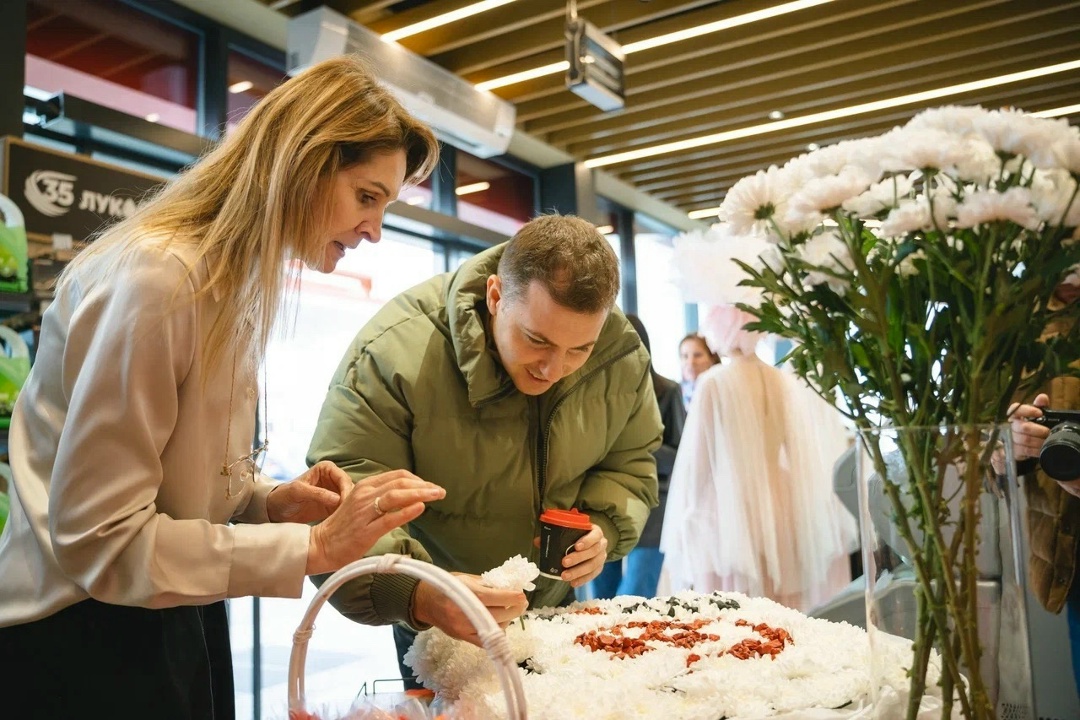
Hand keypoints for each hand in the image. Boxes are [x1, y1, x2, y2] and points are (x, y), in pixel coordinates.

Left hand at [268, 461, 352, 523]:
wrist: (276, 510)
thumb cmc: (284, 495)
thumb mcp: (298, 491)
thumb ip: (317, 493)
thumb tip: (338, 500)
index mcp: (326, 469)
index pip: (343, 478)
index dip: (347, 490)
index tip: (346, 503)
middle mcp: (333, 479)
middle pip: (350, 489)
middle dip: (351, 501)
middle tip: (350, 514)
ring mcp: (334, 493)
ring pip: (350, 500)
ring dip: (350, 509)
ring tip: (348, 520)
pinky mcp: (333, 506)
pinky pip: (344, 510)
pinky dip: (346, 516)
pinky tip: (344, 523)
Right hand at [306, 467, 445, 575]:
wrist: (320, 546)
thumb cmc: (344, 527)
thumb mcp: (362, 505)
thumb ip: (381, 497)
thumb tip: (407, 496)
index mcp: (365, 486)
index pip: (397, 476)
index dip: (418, 479)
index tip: (431, 486)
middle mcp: (364, 495)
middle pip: (400, 483)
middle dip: (424, 485)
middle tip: (441, 491)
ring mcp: (364, 512)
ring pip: (396, 496)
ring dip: (420, 494)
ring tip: (437, 495)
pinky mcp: (365, 531)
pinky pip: (389, 518)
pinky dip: (406, 511)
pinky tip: (420, 508)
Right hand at [412, 573, 527, 646]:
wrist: (424, 601)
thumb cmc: (447, 585)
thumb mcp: (467, 578)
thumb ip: (488, 584)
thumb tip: (510, 588)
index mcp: (468, 594)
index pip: (499, 598)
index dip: (514, 597)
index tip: (522, 595)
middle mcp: (467, 613)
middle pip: (501, 615)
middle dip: (515, 609)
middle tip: (521, 603)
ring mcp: (465, 629)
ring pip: (497, 629)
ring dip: (507, 620)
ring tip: (507, 611)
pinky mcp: (463, 639)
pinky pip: (487, 641)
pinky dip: (496, 632)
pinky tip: (498, 623)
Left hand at [558, 524, 607, 587]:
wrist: (591, 543)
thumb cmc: (578, 536)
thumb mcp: (570, 532)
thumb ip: (555, 535)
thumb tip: (537, 541)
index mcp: (596, 532)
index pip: (595, 535)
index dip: (587, 541)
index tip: (576, 546)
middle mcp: (602, 544)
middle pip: (593, 551)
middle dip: (578, 558)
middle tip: (564, 562)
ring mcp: (602, 557)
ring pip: (593, 565)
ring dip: (579, 571)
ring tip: (565, 576)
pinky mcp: (599, 568)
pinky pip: (593, 575)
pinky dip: (583, 580)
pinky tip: (573, 583)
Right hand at [1007, 393, 1050, 460]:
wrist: (1007, 448)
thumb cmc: (1022, 430)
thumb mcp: (1031, 417)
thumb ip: (1038, 406)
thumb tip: (1042, 397)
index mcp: (1011, 415)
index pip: (1016, 409)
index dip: (1028, 410)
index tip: (1039, 413)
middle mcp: (1006, 426)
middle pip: (1023, 427)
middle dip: (1038, 430)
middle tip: (1047, 432)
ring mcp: (1006, 440)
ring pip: (1024, 440)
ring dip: (1038, 442)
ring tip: (1046, 441)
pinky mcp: (1007, 451)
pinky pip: (1023, 451)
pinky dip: (1034, 451)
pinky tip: (1040, 449)